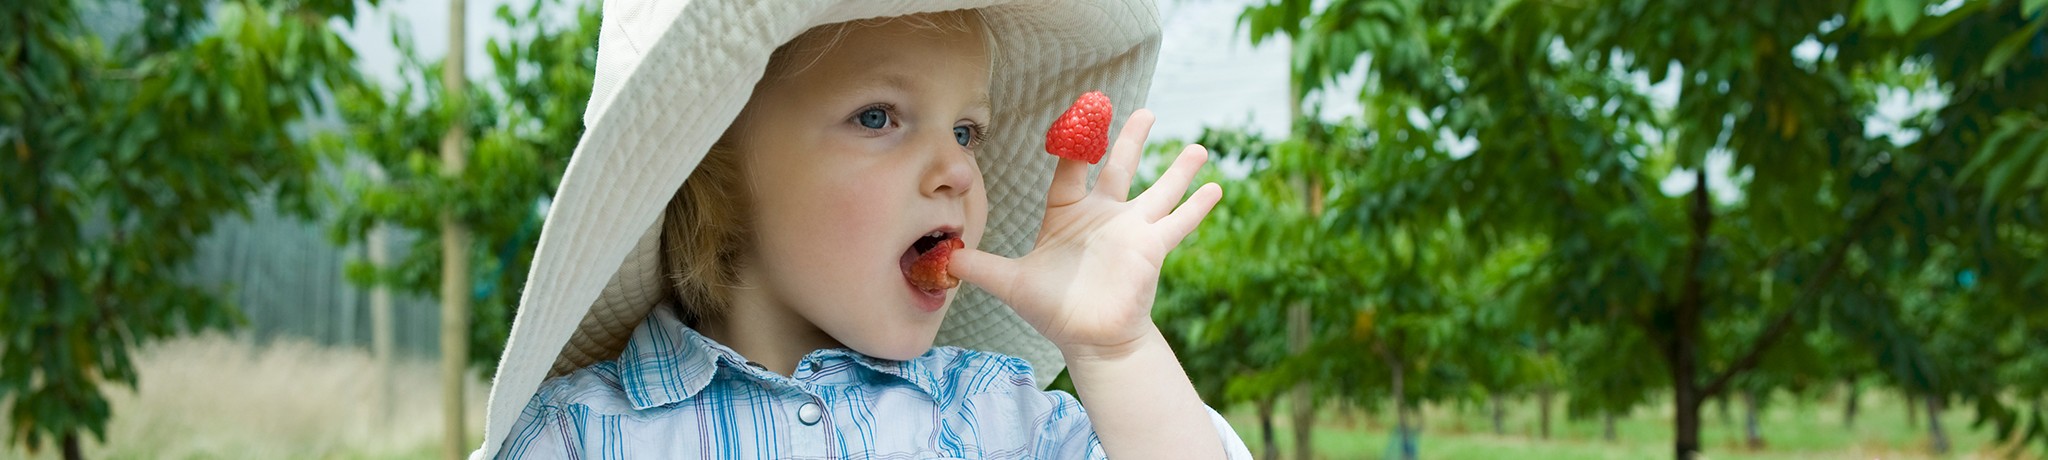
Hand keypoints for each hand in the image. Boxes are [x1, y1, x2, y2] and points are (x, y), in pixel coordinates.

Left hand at [949, 109, 1221, 359]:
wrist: (1090, 339)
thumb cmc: (1054, 310)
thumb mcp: (1010, 283)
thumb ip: (980, 267)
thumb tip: (944, 258)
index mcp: (1069, 215)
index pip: (1070, 171)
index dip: (1073, 147)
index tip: (1078, 121)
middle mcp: (1103, 217)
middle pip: (1119, 168)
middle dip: (1129, 139)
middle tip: (1142, 111)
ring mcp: (1131, 230)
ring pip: (1159, 190)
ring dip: (1178, 169)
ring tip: (1199, 148)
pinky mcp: (1151, 248)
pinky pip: (1177, 222)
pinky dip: (1196, 207)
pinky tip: (1216, 189)